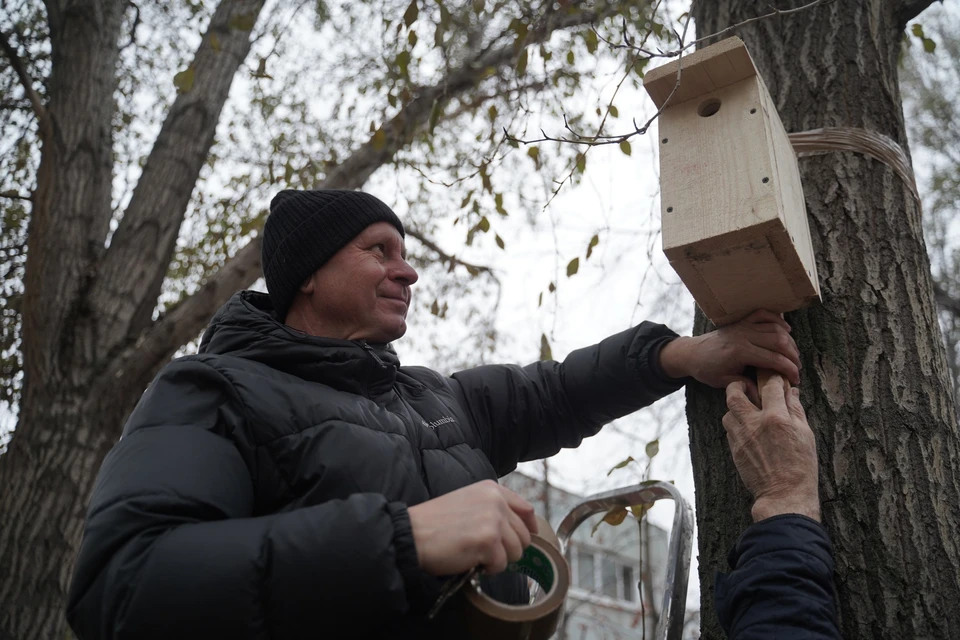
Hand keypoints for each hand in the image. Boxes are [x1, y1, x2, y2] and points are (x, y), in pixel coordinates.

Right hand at [407, 480, 538, 575]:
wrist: (413, 534)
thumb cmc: (435, 522)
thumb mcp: (468, 502)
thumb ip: (493, 509)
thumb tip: (518, 529)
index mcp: (491, 489)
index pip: (526, 509)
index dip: (529, 527)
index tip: (529, 537)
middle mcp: (496, 501)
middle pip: (523, 535)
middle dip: (508, 549)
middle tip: (487, 552)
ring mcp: (493, 520)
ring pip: (516, 552)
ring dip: (498, 560)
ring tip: (476, 555)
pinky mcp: (488, 541)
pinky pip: (501, 565)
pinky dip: (488, 569)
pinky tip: (471, 561)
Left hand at [660, 309, 800, 391]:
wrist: (692, 353)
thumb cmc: (707, 369)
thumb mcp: (724, 382)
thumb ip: (745, 386)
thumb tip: (762, 394)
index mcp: (740, 352)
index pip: (773, 359)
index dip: (788, 369)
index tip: (795, 378)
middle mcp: (743, 336)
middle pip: (778, 341)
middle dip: (793, 355)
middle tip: (797, 367)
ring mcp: (742, 326)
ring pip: (774, 328)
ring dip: (789, 340)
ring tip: (794, 354)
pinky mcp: (741, 321)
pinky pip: (762, 314)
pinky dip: (777, 319)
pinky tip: (786, 329)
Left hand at [723, 375, 819, 522]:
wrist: (784, 495)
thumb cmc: (801, 467)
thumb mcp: (806, 435)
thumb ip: (796, 411)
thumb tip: (791, 393)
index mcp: (776, 419)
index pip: (770, 387)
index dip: (773, 379)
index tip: (774, 379)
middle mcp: (754, 424)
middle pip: (735, 394)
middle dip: (738, 385)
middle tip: (746, 386)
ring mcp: (741, 437)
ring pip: (728, 412)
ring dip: (735, 408)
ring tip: (747, 410)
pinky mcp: (734, 450)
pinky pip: (729, 430)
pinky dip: (736, 425)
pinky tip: (747, 429)